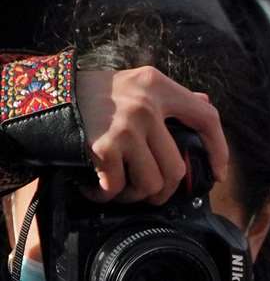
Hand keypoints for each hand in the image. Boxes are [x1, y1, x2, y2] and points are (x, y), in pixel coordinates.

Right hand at [76, 68, 228, 203]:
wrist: (39, 96)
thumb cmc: (90, 95)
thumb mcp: (133, 83)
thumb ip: (168, 96)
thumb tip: (204, 103)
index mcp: (157, 85)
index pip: (206, 117)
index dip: (219, 150)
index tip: (218, 174)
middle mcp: (146, 104)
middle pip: (176, 168)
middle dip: (162, 192)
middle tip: (147, 194)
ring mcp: (126, 126)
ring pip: (151, 184)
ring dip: (134, 196)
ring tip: (117, 189)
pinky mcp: (104, 147)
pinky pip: (117, 188)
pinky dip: (105, 196)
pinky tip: (94, 188)